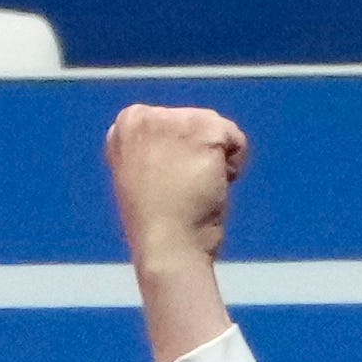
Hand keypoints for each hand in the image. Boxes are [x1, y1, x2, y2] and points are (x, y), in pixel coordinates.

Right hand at [103, 104, 245, 361]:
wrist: (167, 245)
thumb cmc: (157, 223)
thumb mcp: (141, 174)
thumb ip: (154, 148)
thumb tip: (180, 144)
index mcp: (125, 124)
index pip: (172, 126)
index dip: (179, 159)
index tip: (166, 185)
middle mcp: (144, 115)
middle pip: (196, 124)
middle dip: (198, 157)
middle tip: (183, 190)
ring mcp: (172, 120)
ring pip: (217, 130)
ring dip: (216, 163)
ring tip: (194, 189)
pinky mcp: (202, 129)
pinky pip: (236, 139)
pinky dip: (234, 165)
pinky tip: (212, 185)